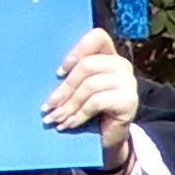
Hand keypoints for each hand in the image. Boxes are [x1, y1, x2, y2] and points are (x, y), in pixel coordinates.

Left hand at [42, 27, 143, 163]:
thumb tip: (45, 75)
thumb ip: (71, 76)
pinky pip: (97, 102)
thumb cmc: (90, 109)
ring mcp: (128, 82)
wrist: (110, 137)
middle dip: (64, 87)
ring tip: (55, 118)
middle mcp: (121, 64)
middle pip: (87, 65)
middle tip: (48, 105)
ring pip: (90, 85)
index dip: (77, 50)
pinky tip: (68, 124)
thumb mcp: (79, 89)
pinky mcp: (129, 100)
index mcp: (108, 55)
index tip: (58, 72)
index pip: (97, 37)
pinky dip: (78, 114)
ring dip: (68, 105)